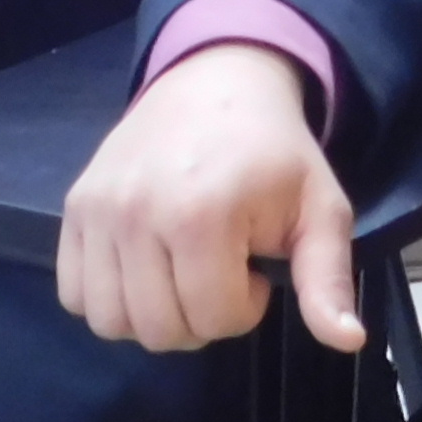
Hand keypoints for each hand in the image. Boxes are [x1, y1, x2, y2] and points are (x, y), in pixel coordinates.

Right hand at [57, 41, 363, 354]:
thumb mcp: (319, 209)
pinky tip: (143, 268)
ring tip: (181, 271)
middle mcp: (137, 214)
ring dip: (152, 314)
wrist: (215, 81)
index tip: (254, 266)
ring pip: (110, 322)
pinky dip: (108, 298)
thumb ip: (328, 279)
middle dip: (200, 316)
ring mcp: (98, 211)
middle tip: (218, 270)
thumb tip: (348, 340)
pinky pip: (73, 295)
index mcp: (202, 215)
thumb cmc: (273, 152)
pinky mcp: (73, 208)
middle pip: (160, 329)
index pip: (215, 319)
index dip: (246, 306)